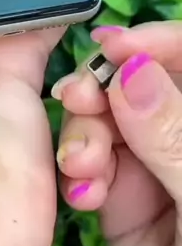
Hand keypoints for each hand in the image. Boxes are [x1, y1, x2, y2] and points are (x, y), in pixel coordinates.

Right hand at [56, 22, 181, 245]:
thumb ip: (173, 137)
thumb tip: (132, 69)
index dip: (155, 42)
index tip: (113, 45)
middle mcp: (180, 137)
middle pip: (136, 83)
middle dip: (103, 86)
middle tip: (74, 97)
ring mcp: (153, 169)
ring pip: (105, 122)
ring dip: (84, 133)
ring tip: (81, 165)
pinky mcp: (122, 204)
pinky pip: (90, 169)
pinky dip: (78, 174)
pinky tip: (81, 192)